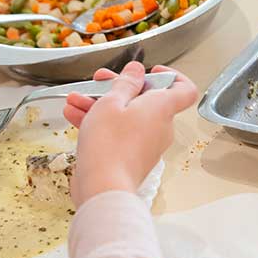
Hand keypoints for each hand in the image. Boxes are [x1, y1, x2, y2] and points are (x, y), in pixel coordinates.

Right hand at [63, 62, 197, 206]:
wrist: (103, 186)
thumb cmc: (110, 145)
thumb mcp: (111, 103)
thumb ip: (124, 83)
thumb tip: (136, 71)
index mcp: (162, 108)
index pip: (184, 89)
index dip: (171, 76)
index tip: (151, 71)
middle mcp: (159, 127)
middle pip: (144, 100)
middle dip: (117, 88)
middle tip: (98, 81)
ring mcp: (145, 144)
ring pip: (125, 117)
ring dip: (100, 105)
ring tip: (75, 100)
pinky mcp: (130, 157)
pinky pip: (117, 134)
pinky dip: (99, 124)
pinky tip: (74, 116)